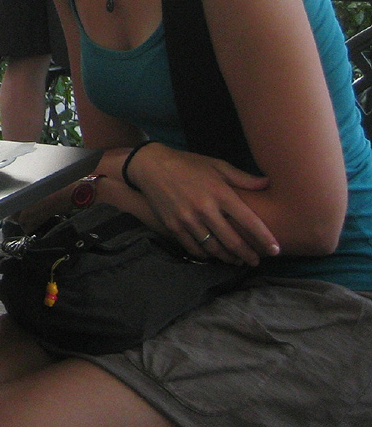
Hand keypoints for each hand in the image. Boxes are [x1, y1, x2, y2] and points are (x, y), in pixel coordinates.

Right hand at [128, 143, 277, 264]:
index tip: (275, 249)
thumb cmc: (188, 164)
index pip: (248, 221)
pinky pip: (193, 247)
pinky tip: (212, 255)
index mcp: (220, 193)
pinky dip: (205, 255)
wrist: (151, 166)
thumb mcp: (217, 166)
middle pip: (232, 240)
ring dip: (227, 257)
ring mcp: (187, 219)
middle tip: (256, 261)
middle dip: (247, 255)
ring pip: (213, 248)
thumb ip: (242, 178)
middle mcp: (204, 208)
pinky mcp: (172, 225)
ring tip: (236, 261)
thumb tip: (268, 183)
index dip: (264, 238)